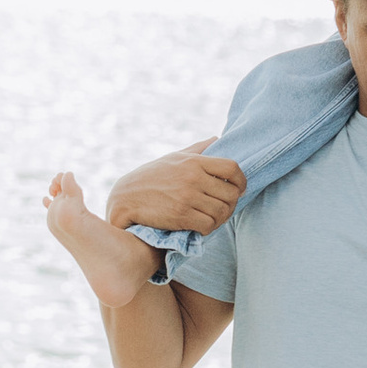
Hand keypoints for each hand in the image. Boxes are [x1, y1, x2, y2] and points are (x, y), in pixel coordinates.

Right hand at [104, 140, 245, 238]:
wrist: (125, 198)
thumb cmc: (151, 177)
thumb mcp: (174, 157)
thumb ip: (197, 149)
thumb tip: (216, 139)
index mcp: (194, 161)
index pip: (232, 168)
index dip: (241, 181)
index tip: (239, 188)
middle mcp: (193, 177)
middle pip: (231, 193)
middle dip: (231, 204)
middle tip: (224, 208)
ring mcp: (187, 197)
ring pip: (222, 211)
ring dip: (220, 218)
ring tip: (212, 218)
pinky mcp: (181, 216)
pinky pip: (208, 225)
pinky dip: (208, 228)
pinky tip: (201, 226)